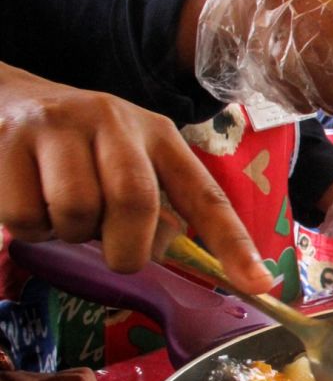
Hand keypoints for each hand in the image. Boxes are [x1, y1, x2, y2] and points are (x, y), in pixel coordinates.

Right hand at [0, 62, 272, 292]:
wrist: (1, 97)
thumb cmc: (74, 148)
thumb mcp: (124, 163)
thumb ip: (153, 205)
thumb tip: (166, 247)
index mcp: (157, 135)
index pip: (205, 194)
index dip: (233, 244)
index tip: (259, 283)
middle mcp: (114, 121)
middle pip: (136, 203)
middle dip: (126, 248)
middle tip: (111, 252)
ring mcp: (59, 126)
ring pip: (78, 212)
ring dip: (69, 234)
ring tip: (61, 214)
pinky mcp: (9, 140)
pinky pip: (27, 215)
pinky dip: (27, 228)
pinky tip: (26, 200)